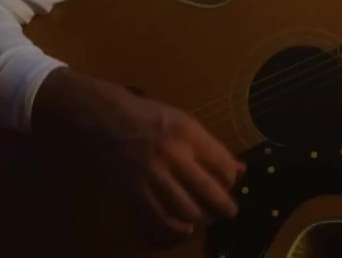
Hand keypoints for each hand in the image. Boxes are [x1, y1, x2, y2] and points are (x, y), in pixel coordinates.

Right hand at [32, 68, 244, 244]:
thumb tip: (238, 169)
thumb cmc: (148, 115)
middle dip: (224, 206)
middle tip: (230, 212)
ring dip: (200, 218)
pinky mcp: (133, 190)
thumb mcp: (184, 121)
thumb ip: (209, 146)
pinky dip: (174, 226)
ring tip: (206, 218)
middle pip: (208, 191)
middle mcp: (172, 155)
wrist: (104, 117)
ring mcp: (151, 175)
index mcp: (188, 133)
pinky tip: (183, 227)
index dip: (232, 179)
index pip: (222, 164)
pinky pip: (157, 217)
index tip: (233, 183)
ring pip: (185, 208)